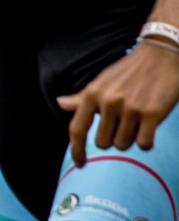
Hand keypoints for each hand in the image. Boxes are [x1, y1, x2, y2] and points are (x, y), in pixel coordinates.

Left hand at [58, 40, 178, 164]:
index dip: (76, 151)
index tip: (81, 164)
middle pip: (104, 143)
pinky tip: (150, 125)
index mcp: (92, 94)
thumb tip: (60, 104)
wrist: (161, 55)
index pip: (77, 130)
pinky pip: (143, 144)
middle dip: (114, 138)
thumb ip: (82, 98)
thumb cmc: (129, 71)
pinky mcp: (152, 113)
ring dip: (131, 138)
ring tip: (138, 119)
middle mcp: (108, 101)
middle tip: (125, 122)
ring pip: (124, 145)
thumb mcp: (101, 81)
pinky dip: (146, 140)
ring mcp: (130, 108)